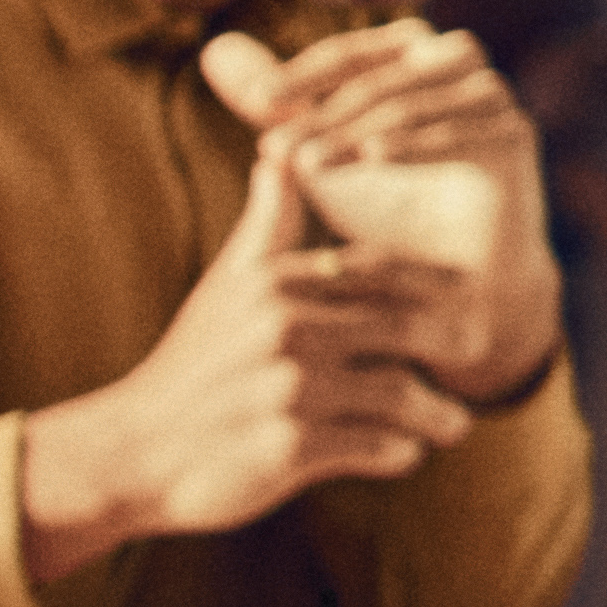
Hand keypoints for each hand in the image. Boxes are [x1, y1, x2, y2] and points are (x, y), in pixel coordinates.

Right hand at [19, 141, 476, 577]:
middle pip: (405, 326)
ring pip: (399, 392)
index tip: (466, 297)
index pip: (382, 270)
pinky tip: (404, 452)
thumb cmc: (190, 366)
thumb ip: (266, 223)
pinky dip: (401, 452)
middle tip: (475, 355)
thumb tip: (279, 153)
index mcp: (277, 285)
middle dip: (452, 343)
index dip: (436, 283)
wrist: (131, 451)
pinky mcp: (289, 448)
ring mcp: (289, 390)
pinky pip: (377, 448)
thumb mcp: (224, 285)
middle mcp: (286, 330)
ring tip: (450, 423)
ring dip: (437, 412)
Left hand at [207, 22, 555, 399]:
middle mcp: (460, 72)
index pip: (358, 50)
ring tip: (309, 162)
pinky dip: (416, 140)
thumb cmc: (384, 211)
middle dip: (326, 105)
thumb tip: (215, 50)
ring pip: (420, 98)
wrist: (452, 281)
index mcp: (416, 63)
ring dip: (358, 126)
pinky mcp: (515, 139)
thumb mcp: (319, 157)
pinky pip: (468, 128)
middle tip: (274, 143)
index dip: (307, 70)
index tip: (256, 102)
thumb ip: (278, 107)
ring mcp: (494, 101)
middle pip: (389, 69)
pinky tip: (371, 158)